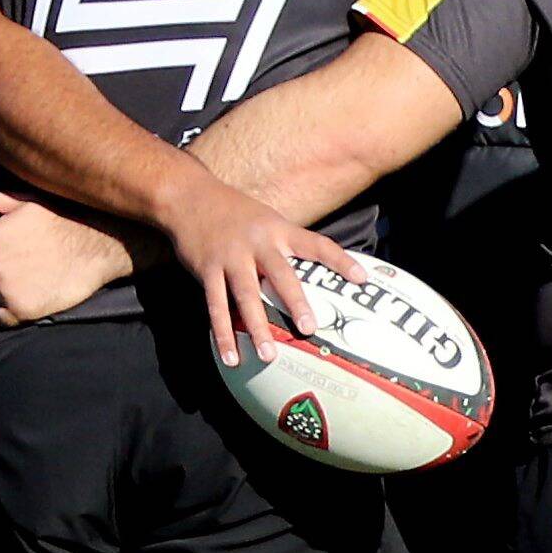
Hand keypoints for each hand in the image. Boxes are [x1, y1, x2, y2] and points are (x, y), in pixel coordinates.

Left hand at [0, 193, 137, 327]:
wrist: (98, 246)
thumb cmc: (66, 220)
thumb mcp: (30, 202)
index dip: (7, 249)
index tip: (27, 250)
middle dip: (6, 270)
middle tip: (34, 266)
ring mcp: (6, 288)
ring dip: (9, 291)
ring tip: (36, 282)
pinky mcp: (21, 310)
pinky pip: (4, 318)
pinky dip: (13, 313)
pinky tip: (32, 300)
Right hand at [153, 174, 328, 366]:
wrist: (189, 195)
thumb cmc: (235, 212)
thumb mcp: (267, 219)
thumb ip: (286, 245)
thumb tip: (315, 273)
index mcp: (278, 230)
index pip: (316, 244)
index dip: (340, 260)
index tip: (362, 279)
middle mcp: (257, 243)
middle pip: (280, 274)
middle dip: (295, 302)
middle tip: (309, 328)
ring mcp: (230, 256)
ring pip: (246, 295)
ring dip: (257, 327)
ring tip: (268, 355)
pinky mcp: (206, 269)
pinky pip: (216, 306)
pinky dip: (222, 334)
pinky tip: (231, 357)